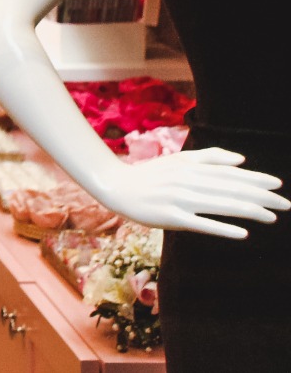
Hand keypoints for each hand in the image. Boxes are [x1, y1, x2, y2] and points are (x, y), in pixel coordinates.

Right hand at [89, 148, 290, 238]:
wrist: (116, 186)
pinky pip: (202, 223)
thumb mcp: (179, 160)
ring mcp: (179, 198)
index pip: (230, 173)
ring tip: (272, 217)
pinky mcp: (170, 216)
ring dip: (249, 211)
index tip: (279, 186)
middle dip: (261, 196)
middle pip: (231, 188)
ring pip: (221, 205)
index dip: (256, 179)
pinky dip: (223, 228)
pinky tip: (243, 233)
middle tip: (286, 204)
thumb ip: (210, 157)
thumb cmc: (151, 175)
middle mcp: (188, 180)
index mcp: (191, 166)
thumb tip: (242, 160)